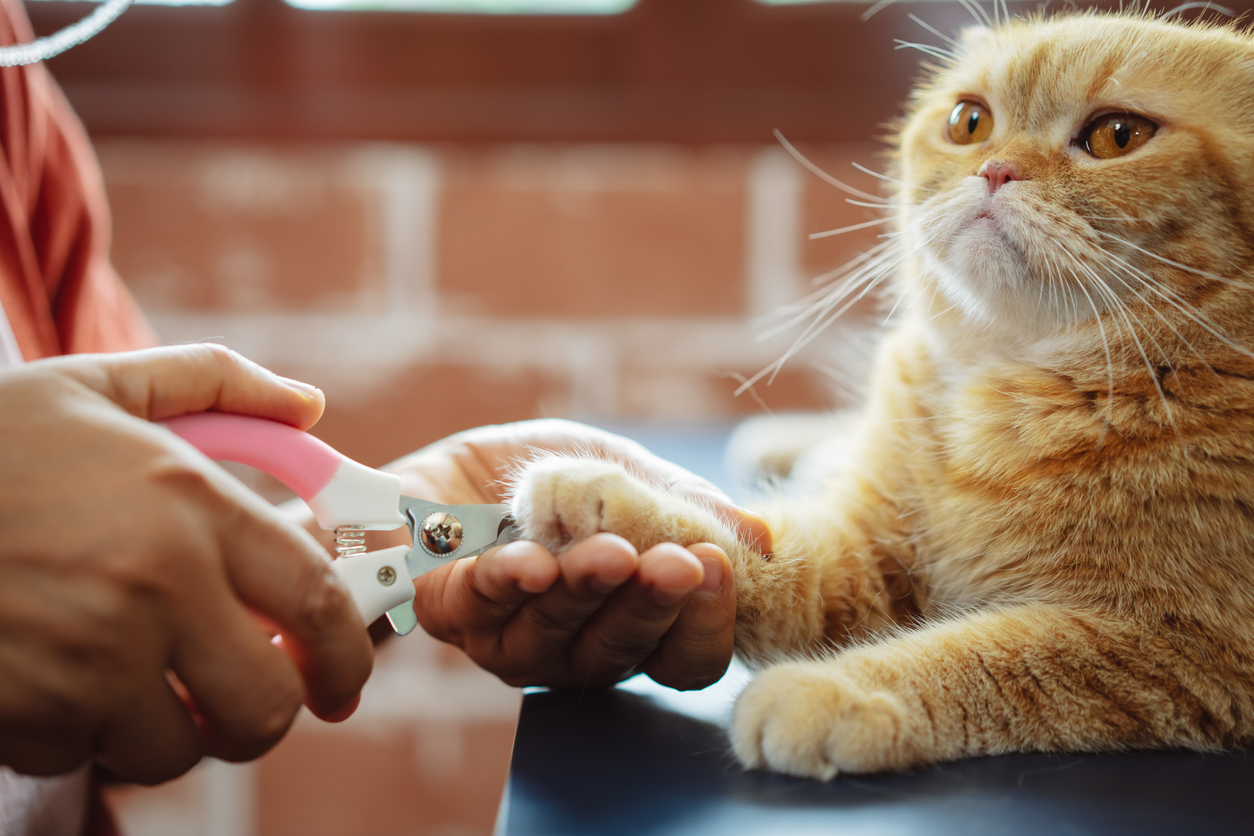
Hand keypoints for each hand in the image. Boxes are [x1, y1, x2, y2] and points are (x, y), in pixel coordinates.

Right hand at [0, 345, 371, 783]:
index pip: (317, 602)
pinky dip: (87, 735)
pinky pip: (86, 755)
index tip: (345, 671)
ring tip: (147, 680)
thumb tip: (308, 405)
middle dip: (267, 711)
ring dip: (175, 729)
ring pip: (178, 749)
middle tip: (247, 691)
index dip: (349, 650)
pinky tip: (68, 682)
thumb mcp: (104, 386)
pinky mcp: (21, 711)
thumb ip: (220, 384)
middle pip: (264, 705)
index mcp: (190, 507)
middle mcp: (151, 588)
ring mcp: (84, 659)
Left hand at [382, 419, 769, 689]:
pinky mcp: (449, 612)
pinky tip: (530, 562)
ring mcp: (510, 641)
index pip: (683, 659)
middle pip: (621, 652)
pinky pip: (479, 605)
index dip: (704, 625)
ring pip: (553, 633)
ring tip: (609, 554)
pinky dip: (506, 582)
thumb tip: (761, 541)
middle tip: (675, 564)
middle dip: (649, 605)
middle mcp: (575, 651)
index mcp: (630, 626)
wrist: (458, 468)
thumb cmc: (552, 485)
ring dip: (583, 592)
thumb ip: (689, 509)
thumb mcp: (631, 478)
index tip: (715, 567)